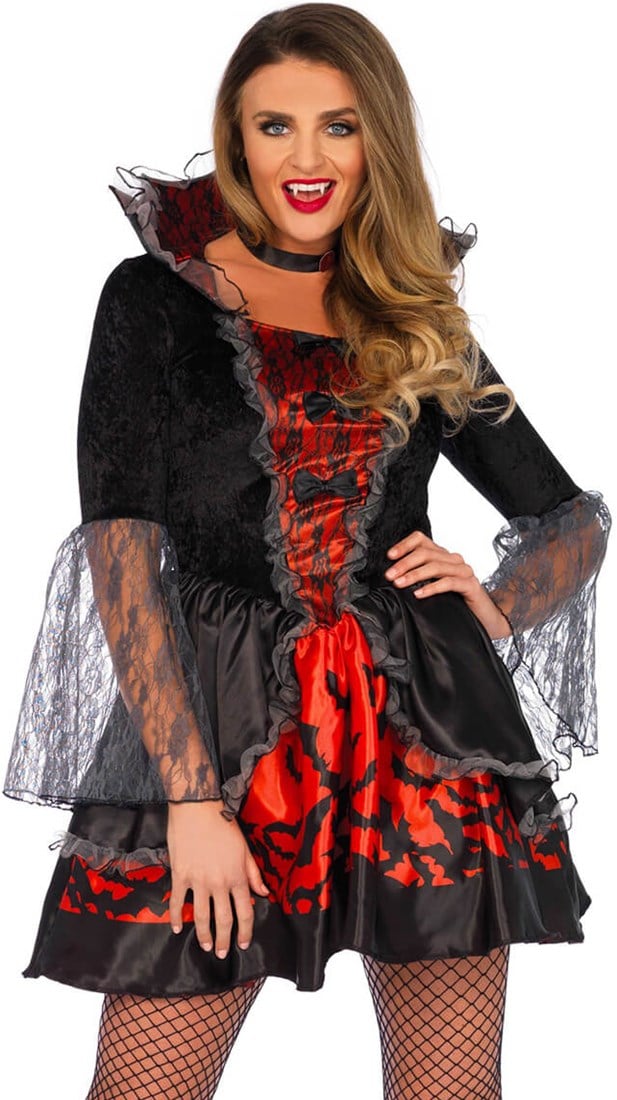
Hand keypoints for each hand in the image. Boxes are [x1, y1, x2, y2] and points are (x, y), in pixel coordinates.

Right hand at [167, 800, 269, 956]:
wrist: (197, 808)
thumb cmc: (223, 825)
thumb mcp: (245, 848)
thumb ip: (253, 873)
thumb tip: (263, 892)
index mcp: (237, 876)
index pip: (245, 911)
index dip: (245, 930)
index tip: (243, 943)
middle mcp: (219, 883)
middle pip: (224, 919)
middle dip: (224, 940)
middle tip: (222, 953)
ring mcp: (198, 880)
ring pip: (201, 916)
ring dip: (203, 935)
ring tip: (205, 947)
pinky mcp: (180, 875)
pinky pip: (176, 901)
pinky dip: (175, 917)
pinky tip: (176, 929)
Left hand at [384, 531, 511, 639]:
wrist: (483, 618)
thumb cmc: (455, 602)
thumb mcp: (431, 586)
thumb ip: (416, 577)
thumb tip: (392, 575)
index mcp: (442, 555)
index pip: (421, 540)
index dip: (404, 545)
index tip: (389, 556)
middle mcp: (453, 559)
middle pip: (426, 553)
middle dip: (405, 563)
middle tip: (390, 575)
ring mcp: (463, 571)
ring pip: (436, 566)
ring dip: (414, 575)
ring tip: (400, 583)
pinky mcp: (471, 585)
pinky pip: (449, 582)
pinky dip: (432, 587)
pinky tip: (419, 593)